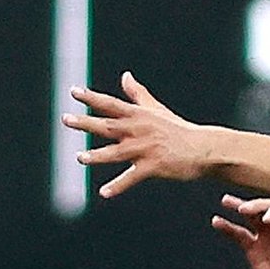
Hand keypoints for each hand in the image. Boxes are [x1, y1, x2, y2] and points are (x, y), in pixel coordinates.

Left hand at [65, 72, 208, 197]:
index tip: (74, 91)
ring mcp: (146, 148)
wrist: (203, 149)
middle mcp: (140, 130)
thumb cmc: (178, 130)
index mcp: (139, 116)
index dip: (92, 98)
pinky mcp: (154, 166)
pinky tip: (104, 193)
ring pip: (117, 152)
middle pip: (108, 125)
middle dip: (86, 123)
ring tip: (80, 158)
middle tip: (66, 119)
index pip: (111, 105)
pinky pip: (132, 177)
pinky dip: (118, 185)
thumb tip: (125, 76)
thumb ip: (137, 95)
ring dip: (98, 156)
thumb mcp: (156, 110)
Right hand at [212, 195, 269, 268]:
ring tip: (226, 201)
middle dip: (256, 206)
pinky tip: (217, 221)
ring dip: (240, 207)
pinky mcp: (254, 250)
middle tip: (244, 209)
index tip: (267, 219)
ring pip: (252, 217)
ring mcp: (267, 238)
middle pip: (268, 208)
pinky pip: (239, 235)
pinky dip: (228, 228)